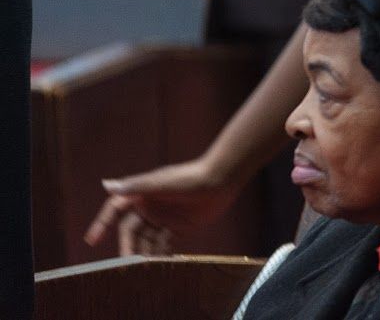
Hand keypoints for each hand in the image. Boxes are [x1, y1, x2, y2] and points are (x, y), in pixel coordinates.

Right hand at [84, 157, 242, 255]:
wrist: (220, 180)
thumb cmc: (189, 178)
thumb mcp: (160, 183)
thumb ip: (135, 186)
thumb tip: (106, 185)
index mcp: (141, 194)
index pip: (115, 210)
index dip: (102, 223)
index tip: (92, 240)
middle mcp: (149, 207)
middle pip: (131, 231)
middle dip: (128, 246)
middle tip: (128, 264)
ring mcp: (163, 218)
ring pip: (146, 240)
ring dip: (144, 253)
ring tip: (144, 268)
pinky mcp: (179, 227)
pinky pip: (164, 244)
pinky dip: (160, 255)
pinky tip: (159, 266)